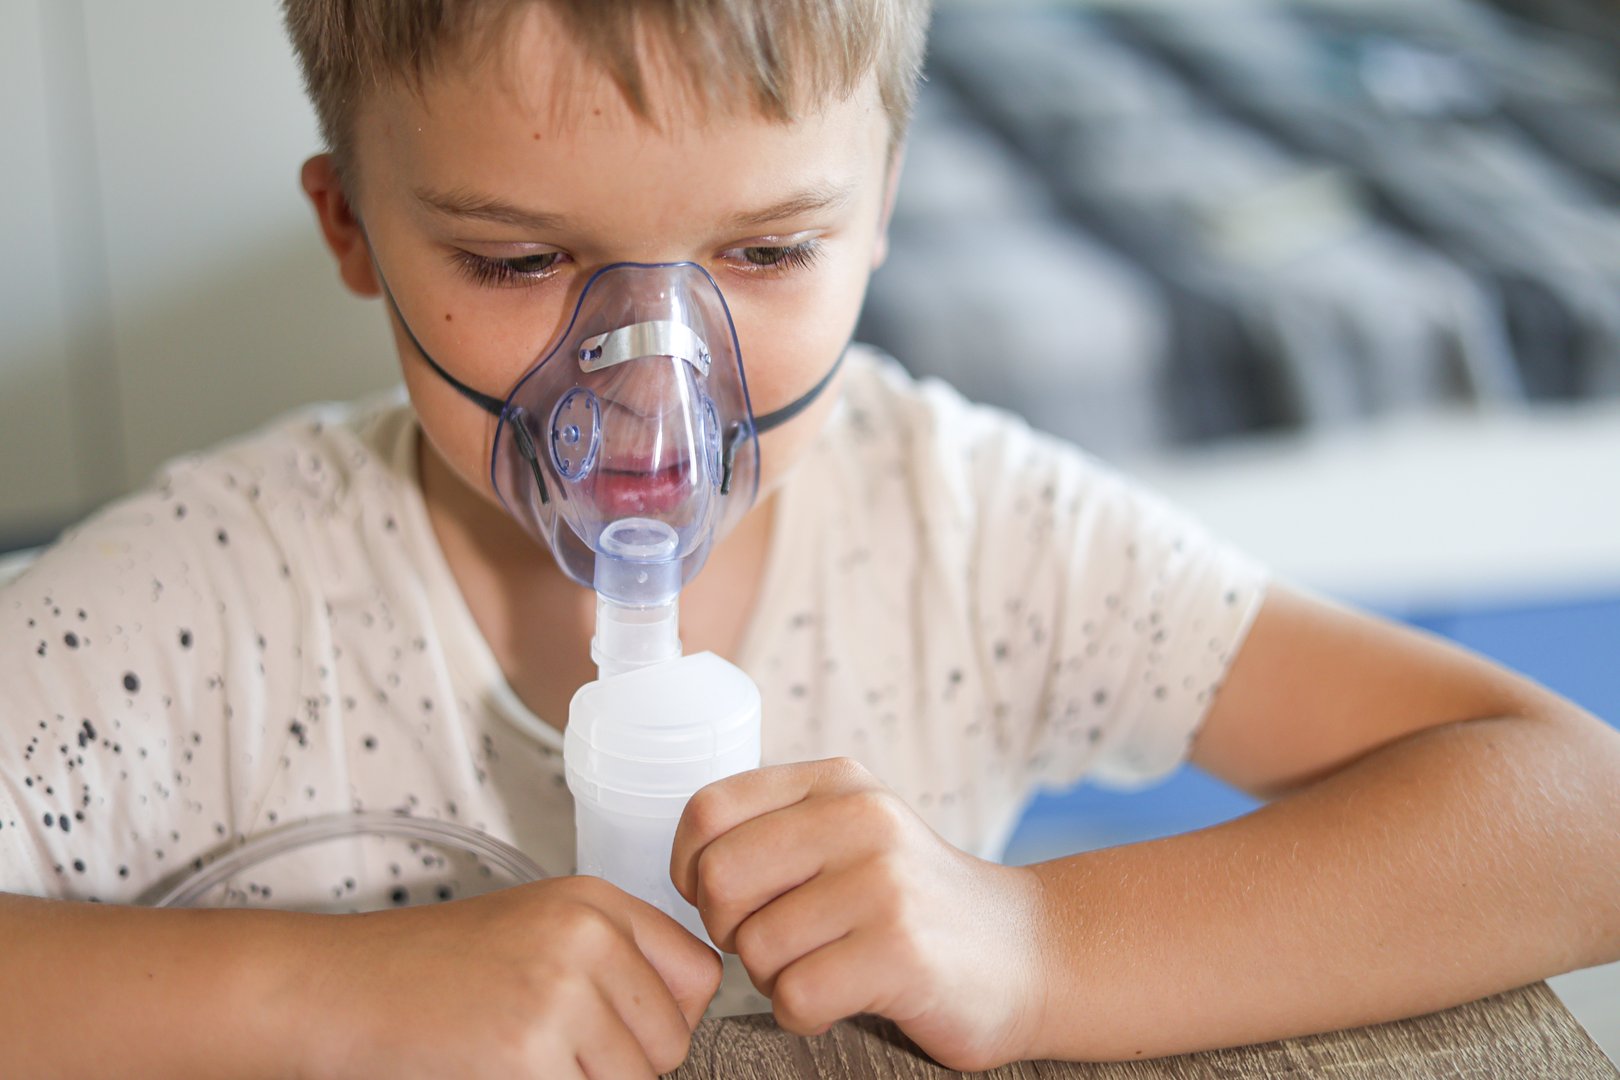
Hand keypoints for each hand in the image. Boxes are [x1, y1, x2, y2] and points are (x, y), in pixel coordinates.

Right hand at [295, 875, 721, 1078]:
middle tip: (553, 1052)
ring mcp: (560, 993)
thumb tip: (677, 1019)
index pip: (698, 974)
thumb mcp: (533, 932)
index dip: (665, 1018)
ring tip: (522, 1060)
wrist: (334, 990)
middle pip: (672, 1039)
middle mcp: (587, 936)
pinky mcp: (528, 1054)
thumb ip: (610, 961)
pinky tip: (499, 1071)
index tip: (623, 1030)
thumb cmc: (425, 972)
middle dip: (626, 1064)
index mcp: (593, 902)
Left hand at [670, 758, 1049, 1071]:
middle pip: (718, 880)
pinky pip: (795, 996)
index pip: (707, 811)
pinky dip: (806, 1013)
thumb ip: (776, 827)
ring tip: (825, 966)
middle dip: (729, 929)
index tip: (728, 898)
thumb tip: (687, 864)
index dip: (691, 868)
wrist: (1026, 951)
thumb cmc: (913, 900)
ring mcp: (883, 883)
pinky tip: (846, 997)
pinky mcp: (899, 952)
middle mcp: (860, 818)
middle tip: (776, 942)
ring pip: (755, 947)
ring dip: (774, 978)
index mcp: (836, 781)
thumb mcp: (851, 831)